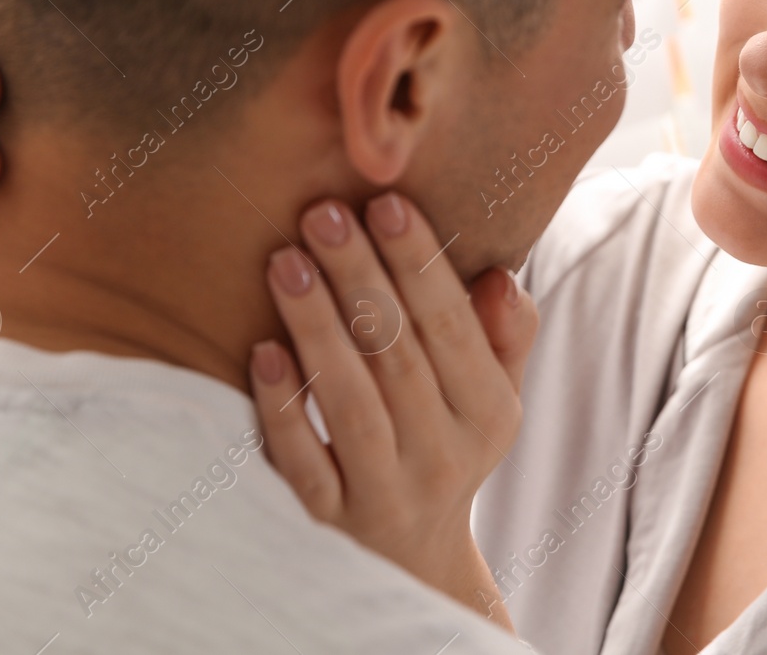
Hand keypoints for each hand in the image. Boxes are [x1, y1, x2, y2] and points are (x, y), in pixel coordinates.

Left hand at [249, 192, 537, 627]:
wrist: (410, 562)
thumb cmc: (447, 443)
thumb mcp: (493, 394)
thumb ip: (505, 333)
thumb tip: (498, 275)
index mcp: (489, 414)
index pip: (453, 327)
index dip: (421, 264)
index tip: (387, 203)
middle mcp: (443, 457)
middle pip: (398, 356)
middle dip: (359, 278)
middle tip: (322, 213)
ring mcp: (383, 493)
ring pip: (351, 403)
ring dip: (317, 327)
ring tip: (285, 262)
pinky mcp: (326, 521)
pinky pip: (302, 461)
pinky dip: (283, 406)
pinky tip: (261, 351)